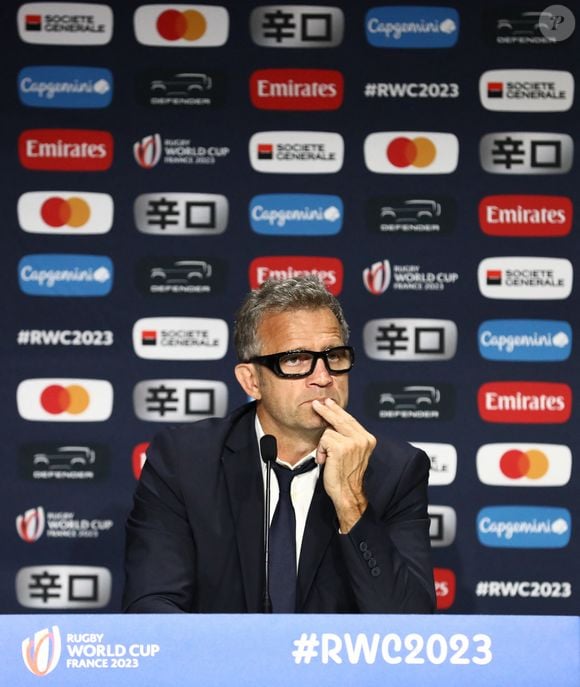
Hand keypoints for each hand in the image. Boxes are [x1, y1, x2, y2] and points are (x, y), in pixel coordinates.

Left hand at [311, 398, 376, 531]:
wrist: (347, 493)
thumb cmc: (347, 474)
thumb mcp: (353, 452)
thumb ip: (349, 437)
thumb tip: (335, 420)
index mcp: (368, 439)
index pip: (351, 419)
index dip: (338, 411)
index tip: (329, 403)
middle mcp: (363, 438)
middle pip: (341, 418)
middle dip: (327, 411)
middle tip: (317, 404)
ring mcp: (353, 442)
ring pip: (329, 430)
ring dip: (323, 444)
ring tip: (326, 456)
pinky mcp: (342, 447)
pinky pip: (324, 439)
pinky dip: (321, 450)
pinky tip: (325, 460)